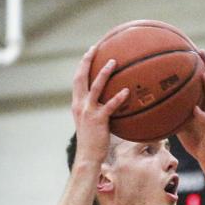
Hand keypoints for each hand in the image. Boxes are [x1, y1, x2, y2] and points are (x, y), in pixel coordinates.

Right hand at [70, 46, 128, 164]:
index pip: (77, 79)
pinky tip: (127, 91)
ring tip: (114, 62)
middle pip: (81, 77)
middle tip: (95, 48)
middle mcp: (80, 104)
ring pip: (95, 87)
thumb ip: (97, 111)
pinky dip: (118, 98)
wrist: (88, 156)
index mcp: (77, 104)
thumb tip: (110, 104)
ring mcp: (88, 111)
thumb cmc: (92, 141)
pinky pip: (110, 106)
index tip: (89, 53)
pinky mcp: (98, 120)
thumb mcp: (91, 123)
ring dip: (104, 73)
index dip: (82, 65)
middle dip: (87, 61)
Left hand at [175, 52, 204, 164]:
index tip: (190, 51)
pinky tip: (195, 109)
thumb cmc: (196, 143)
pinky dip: (200, 114)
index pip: (201, 81)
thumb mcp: (181, 125)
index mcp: (203, 104)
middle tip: (198, 50)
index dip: (197, 66)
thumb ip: (173, 114)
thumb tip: (155, 106)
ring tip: (203, 73)